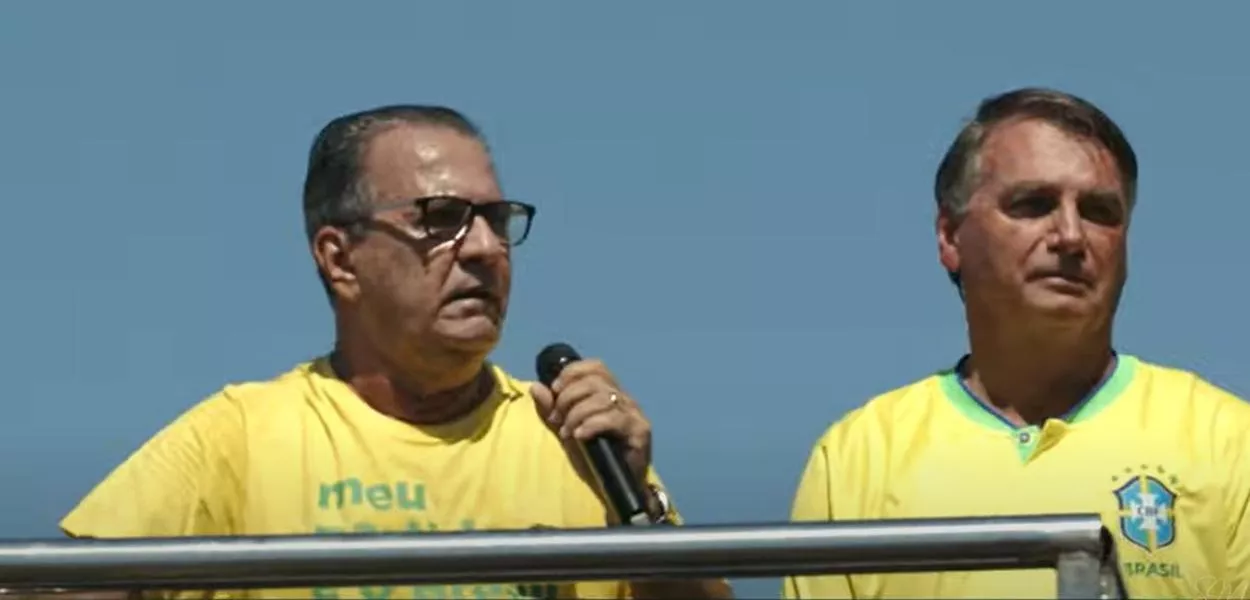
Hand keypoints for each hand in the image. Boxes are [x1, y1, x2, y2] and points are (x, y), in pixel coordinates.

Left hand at [531, 358, 651, 484]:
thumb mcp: (566, 429)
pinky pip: (614, 418)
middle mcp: (625, 399)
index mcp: (610, 393)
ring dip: (577, 413)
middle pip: (596, 381)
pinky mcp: (639, 430)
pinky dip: (591, 425)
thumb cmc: (594, 457)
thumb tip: (536, 386)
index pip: (596, 367)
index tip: (555, 389)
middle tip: (557, 419)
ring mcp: (634, 413)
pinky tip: (580, 436)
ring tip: (567, 432)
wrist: (616, 488)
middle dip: (569, 397)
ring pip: (603, 398)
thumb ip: (551, 409)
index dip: (573, 372)